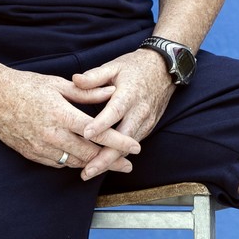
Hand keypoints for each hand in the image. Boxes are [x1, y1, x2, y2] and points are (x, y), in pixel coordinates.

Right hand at [0, 67, 141, 172]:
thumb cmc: (26, 85)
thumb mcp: (58, 84)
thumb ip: (87, 93)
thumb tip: (112, 91)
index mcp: (61, 114)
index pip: (97, 132)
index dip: (119, 141)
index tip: (136, 147)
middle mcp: (52, 134)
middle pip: (88, 153)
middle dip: (111, 160)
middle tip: (128, 165)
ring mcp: (40, 147)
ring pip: (73, 162)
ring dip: (92, 164)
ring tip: (109, 164)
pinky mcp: (30, 154)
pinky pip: (57, 163)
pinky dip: (71, 162)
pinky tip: (81, 160)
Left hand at [70, 49, 176, 179]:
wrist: (164, 69)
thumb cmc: (135, 67)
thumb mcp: (114, 66)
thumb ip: (94, 76)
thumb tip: (75, 80)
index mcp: (130, 93)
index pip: (115, 111)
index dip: (101, 124)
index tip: (86, 134)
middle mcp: (140, 111)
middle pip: (124, 139)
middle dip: (106, 157)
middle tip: (87, 171)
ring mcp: (146, 121)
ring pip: (128, 146)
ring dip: (110, 161)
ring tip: (89, 172)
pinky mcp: (148, 127)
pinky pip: (132, 144)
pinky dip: (118, 155)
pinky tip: (103, 163)